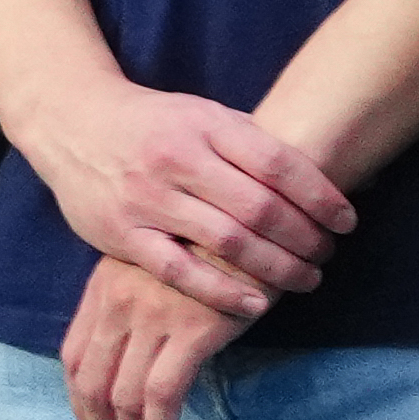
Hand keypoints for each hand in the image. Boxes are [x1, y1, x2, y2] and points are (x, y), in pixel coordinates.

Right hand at [40, 84, 354, 320]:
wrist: (71, 124)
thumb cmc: (152, 124)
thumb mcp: (202, 114)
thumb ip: (250, 144)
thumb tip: (321, 178)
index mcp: (205, 125)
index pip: (278, 164)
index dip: (321, 196)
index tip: (346, 221)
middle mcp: (177, 158)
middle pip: (260, 207)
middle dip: (305, 238)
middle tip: (327, 254)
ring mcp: (147, 198)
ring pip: (228, 241)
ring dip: (276, 267)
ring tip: (305, 280)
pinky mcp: (123, 234)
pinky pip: (181, 271)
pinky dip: (223, 292)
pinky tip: (256, 304)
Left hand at [59, 251, 241, 419]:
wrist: (262, 211)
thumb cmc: (220, 243)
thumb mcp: (163, 266)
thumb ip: (140, 305)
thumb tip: (136, 360)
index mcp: (104, 287)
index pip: (74, 359)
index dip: (81, 406)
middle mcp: (118, 301)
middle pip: (89, 386)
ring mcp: (151, 315)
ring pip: (121, 399)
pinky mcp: (191, 329)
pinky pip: (161, 398)